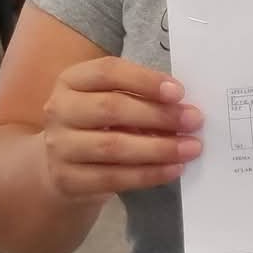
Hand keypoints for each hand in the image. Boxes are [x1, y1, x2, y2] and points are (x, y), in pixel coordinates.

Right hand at [42, 57, 203, 198]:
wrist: (62, 166)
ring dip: (158, 148)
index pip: (107, 72)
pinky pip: (113, 178)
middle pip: (111, 108)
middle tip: (193, 120)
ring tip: (191, 148)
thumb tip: (183, 107)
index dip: (144, 80)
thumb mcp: (109, 101)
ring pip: (113, 147)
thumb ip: (140, 98)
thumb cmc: (96, 124)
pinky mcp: (68, 180)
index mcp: (71, 80)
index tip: (179, 91)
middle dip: (158, 115)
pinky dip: (148, 174)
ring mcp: (60, 147)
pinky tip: (173, 169)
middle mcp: (59, 110)